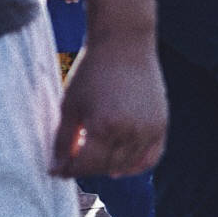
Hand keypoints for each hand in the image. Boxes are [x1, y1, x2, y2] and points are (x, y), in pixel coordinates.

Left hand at [52, 36, 166, 178]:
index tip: (57, 169)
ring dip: (108, 168)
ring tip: (94, 159)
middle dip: (86, 169)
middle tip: (73, 162)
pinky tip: (119, 165)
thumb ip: (62, 141)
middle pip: (105, 167)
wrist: (125, 46)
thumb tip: (56, 169)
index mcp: (104, 126)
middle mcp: (131, 131)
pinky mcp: (161, 125)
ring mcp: (149, 129)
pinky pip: (151, 157)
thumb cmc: (93, 72)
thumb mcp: (70, 106)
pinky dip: (136, 165)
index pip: (85, 165)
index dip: (68, 170)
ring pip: (128, 166)